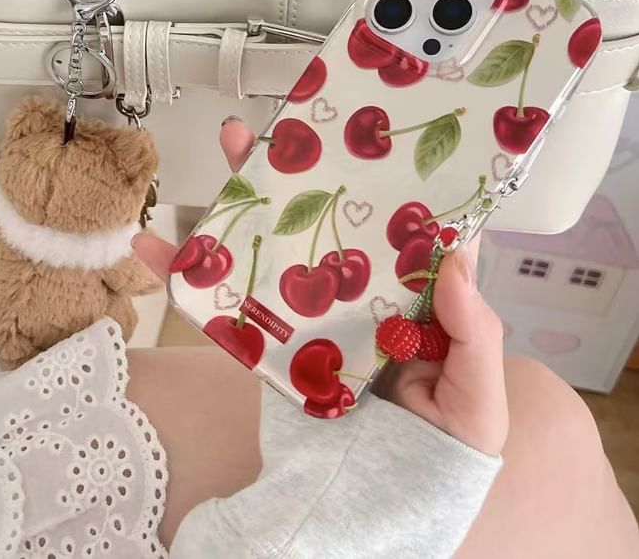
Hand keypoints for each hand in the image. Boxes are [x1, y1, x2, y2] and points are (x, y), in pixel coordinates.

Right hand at [133, 118, 508, 456]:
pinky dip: (190, 280)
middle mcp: (356, 296)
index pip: (398, 227)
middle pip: (324, 222)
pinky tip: (160, 251)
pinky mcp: (271, 347)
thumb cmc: (443, 452)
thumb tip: (454, 259)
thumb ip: (472, 333)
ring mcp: (309, 318)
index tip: (362, 136)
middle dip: (294, 171)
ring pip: (273, 250)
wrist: (377, 510)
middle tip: (273, 128)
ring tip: (222, 153)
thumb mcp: (478, 399)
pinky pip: (230, 310)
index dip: (382, 178)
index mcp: (408, 297)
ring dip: (241, 203)